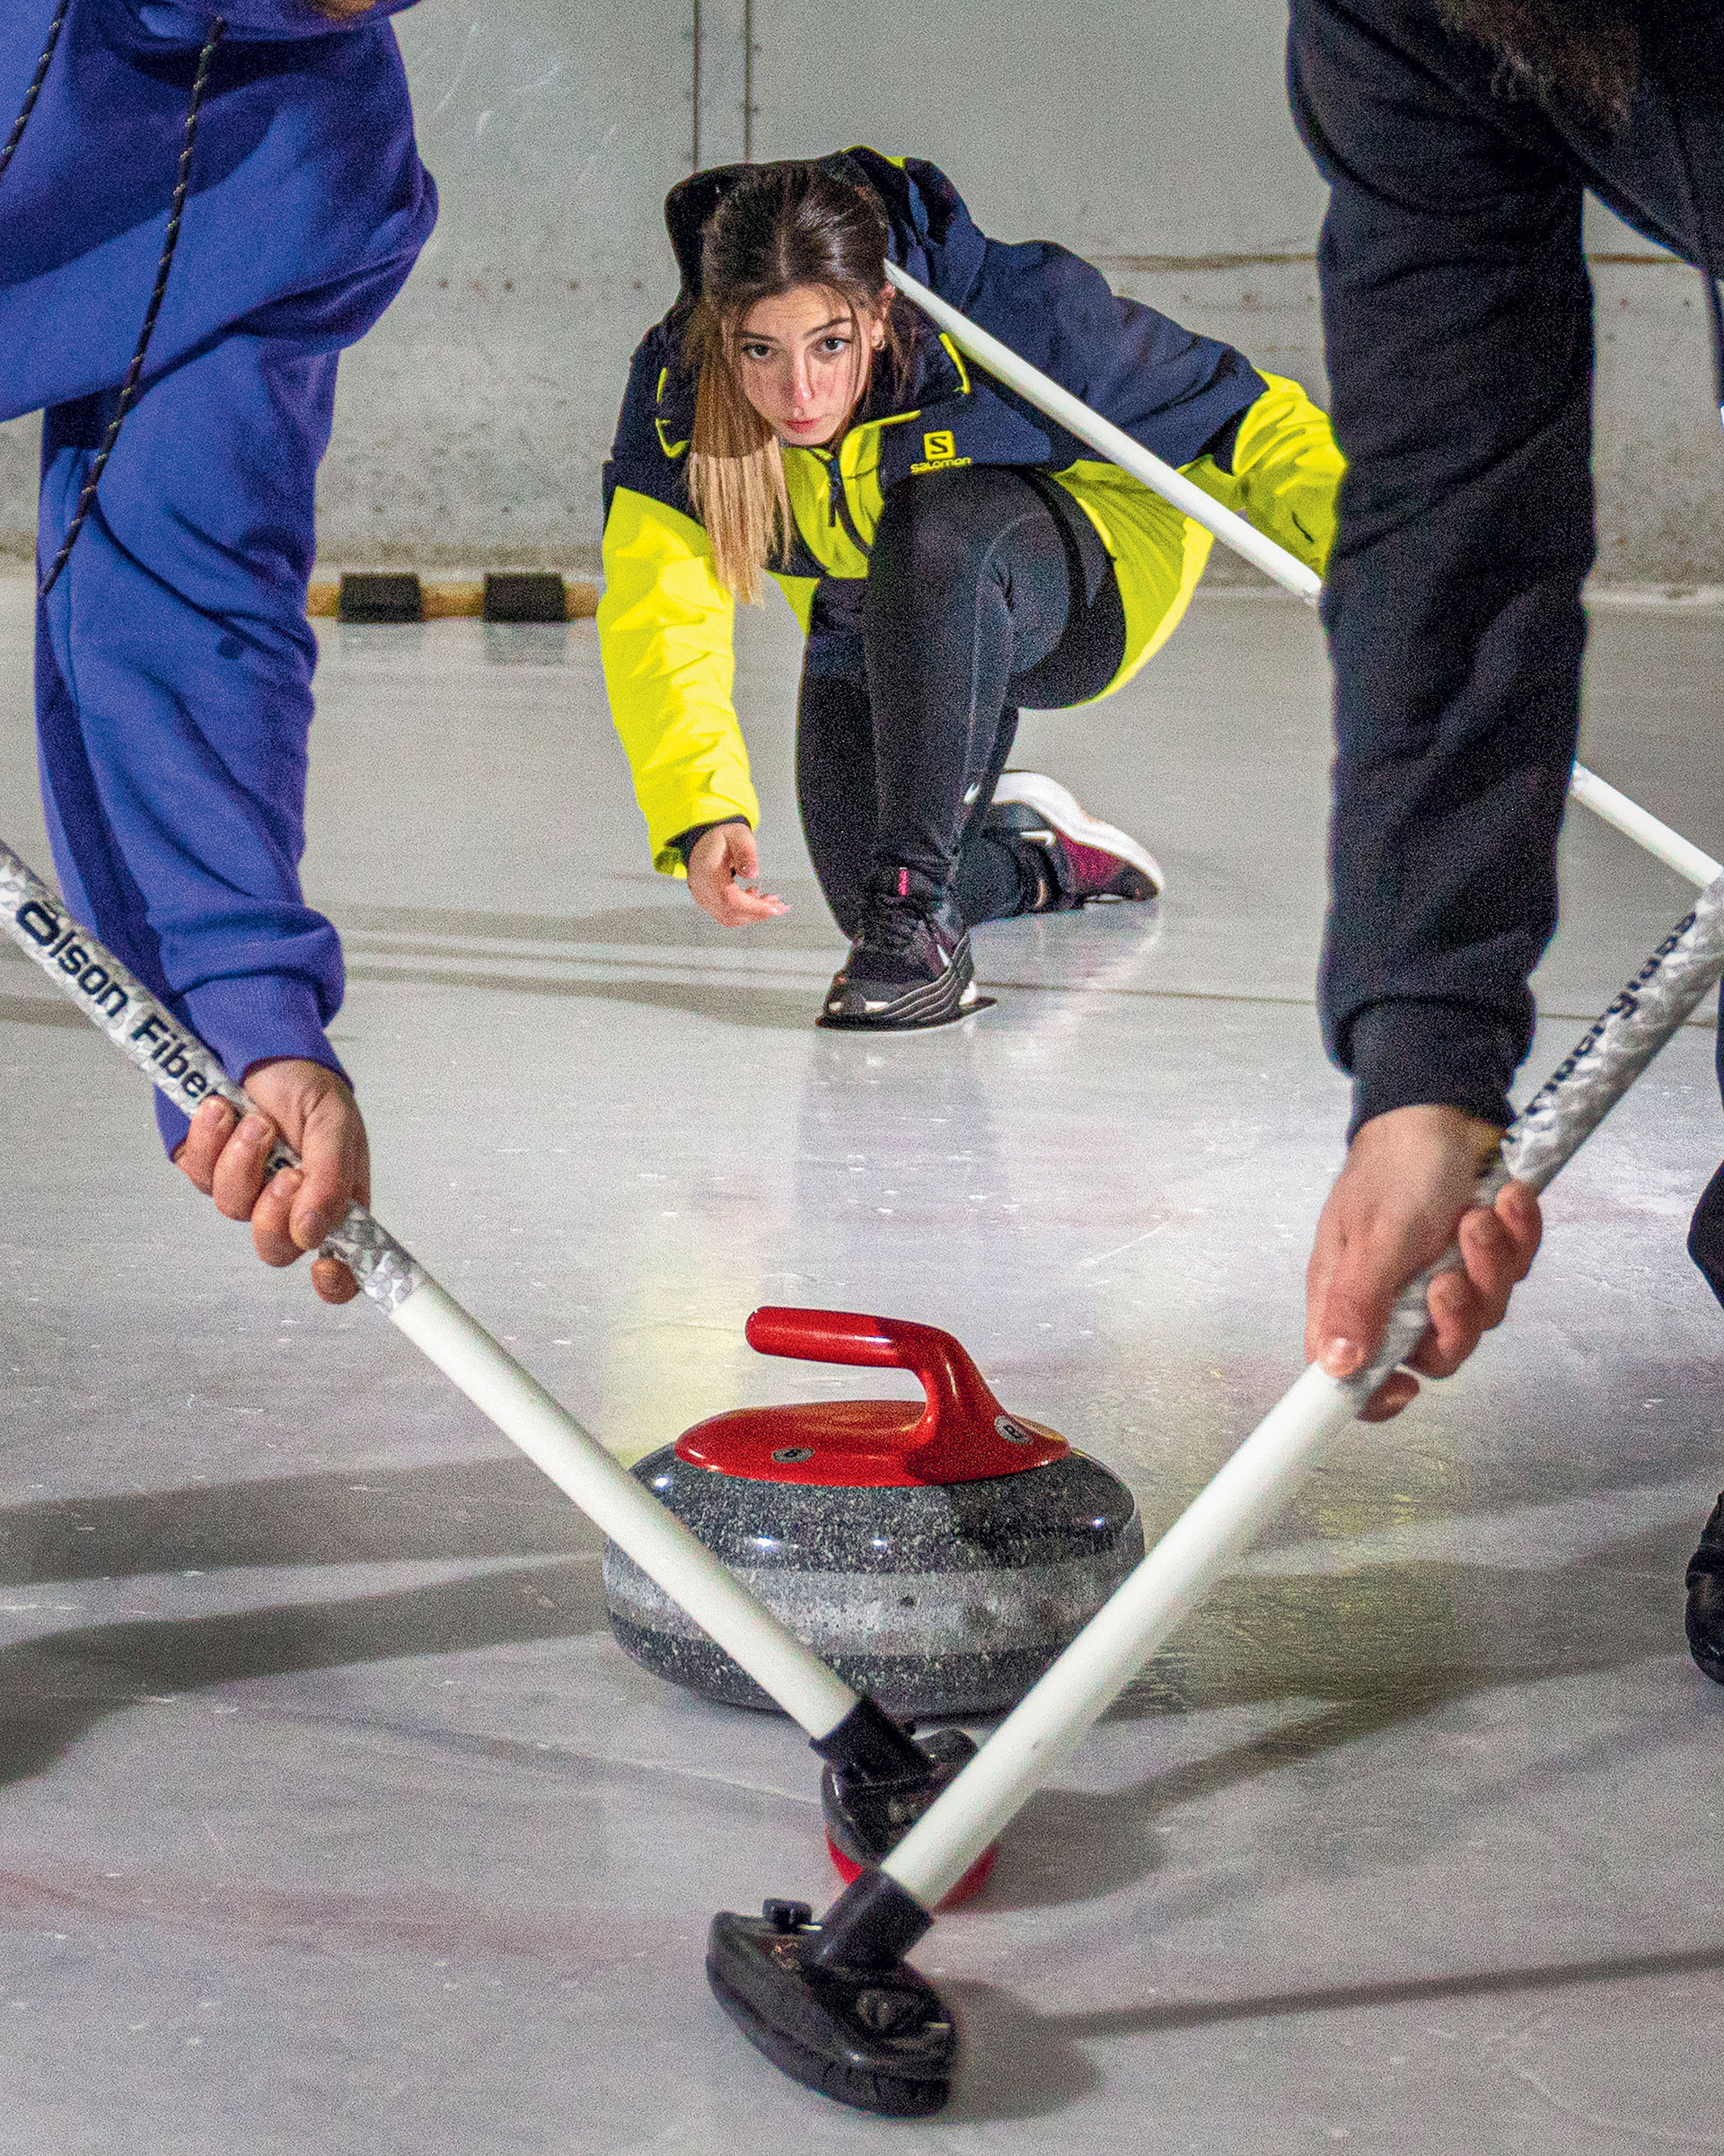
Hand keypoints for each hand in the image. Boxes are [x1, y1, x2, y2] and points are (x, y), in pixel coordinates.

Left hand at [173, 1057, 370, 1304]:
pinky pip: (197, 1174)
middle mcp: (289, 1205)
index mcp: (334, 1199)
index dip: (336, 1282)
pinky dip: (210, 1138)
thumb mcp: (334, 1122)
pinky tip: (222, 1109)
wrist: (255, 1046)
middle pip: (275, 1247)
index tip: (324, 1268)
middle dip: (274, 1211)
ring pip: (232, 1207)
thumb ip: (332, 1178)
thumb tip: (314, 1236)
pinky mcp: (204, 1170)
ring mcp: (244, 1190)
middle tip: (287, 1171)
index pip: (343, 1264)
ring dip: (243, 1159)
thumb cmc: (306, 1086)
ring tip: (254, 1120)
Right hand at [687, 823, 788, 924]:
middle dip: (759, 911)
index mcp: (707, 871)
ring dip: (754, 913)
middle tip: (781, 906)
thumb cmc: (722, 838)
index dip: (752, 906)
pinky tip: (756, 899)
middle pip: (731, 911)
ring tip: (771, 900)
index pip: (729, 897)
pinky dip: (745, 912)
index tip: (774, 908)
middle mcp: (701, 888)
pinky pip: (728, 915)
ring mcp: (703, 898)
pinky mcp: (708, 903)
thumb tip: (753, 874)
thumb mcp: (738, 835)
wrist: (704, 842)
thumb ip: (745, 851)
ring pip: (730, 917)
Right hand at [1304, 1104, 1541, 1420]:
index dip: (1375, 1396)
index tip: (1405, 1387)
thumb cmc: (1392, 1168)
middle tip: (1451, 1278)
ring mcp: (1447, 1277)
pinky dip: (1515, 1236)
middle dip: (1458, 1319)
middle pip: (1438, 1353)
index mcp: (1353, 1298)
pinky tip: (1504, 1202)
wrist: (1440, 1108)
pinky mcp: (1487, 1257)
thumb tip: (1334, 1368)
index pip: (1352, 1372)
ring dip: (1489, 1264)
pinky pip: (1514, 1272)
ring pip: (1485, 1313)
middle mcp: (1400, 1297)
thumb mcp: (1371, 1238)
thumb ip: (1357, 1305)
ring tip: (1478, 1218)